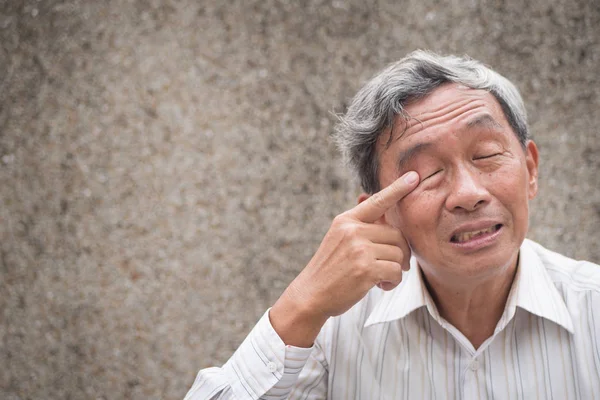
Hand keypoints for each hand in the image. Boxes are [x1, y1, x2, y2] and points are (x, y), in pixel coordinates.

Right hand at [270, 171, 419, 346]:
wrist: (311, 295)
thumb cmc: (330, 269)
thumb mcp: (340, 240)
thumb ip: (362, 226)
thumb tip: (380, 206)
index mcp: (346, 220)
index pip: (377, 201)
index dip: (398, 188)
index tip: (414, 176)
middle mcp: (353, 231)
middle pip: (396, 234)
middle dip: (399, 252)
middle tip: (391, 266)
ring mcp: (359, 249)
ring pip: (399, 254)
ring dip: (395, 270)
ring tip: (380, 278)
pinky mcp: (365, 269)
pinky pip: (396, 272)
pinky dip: (392, 282)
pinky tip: (380, 286)